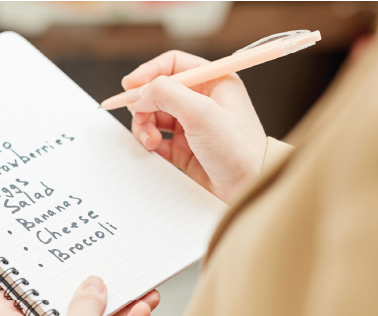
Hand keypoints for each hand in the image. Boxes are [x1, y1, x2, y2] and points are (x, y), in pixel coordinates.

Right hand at [122, 50, 266, 202]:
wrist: (248, 188)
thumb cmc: (237, 149)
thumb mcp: (201, 113)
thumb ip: (166, 94)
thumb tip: (137, 94)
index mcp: (213, 81)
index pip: (173, 65)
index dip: (148, 72)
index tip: (129, 86)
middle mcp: (202, 100)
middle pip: (159, 91)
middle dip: (144, 105)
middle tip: (141, 119)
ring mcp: (192, 125)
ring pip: (154, 116)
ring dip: (144, 126)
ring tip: (150, 141)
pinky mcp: (184, 148)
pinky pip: (156, 138)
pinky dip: (148, 142)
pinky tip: (153, 149)